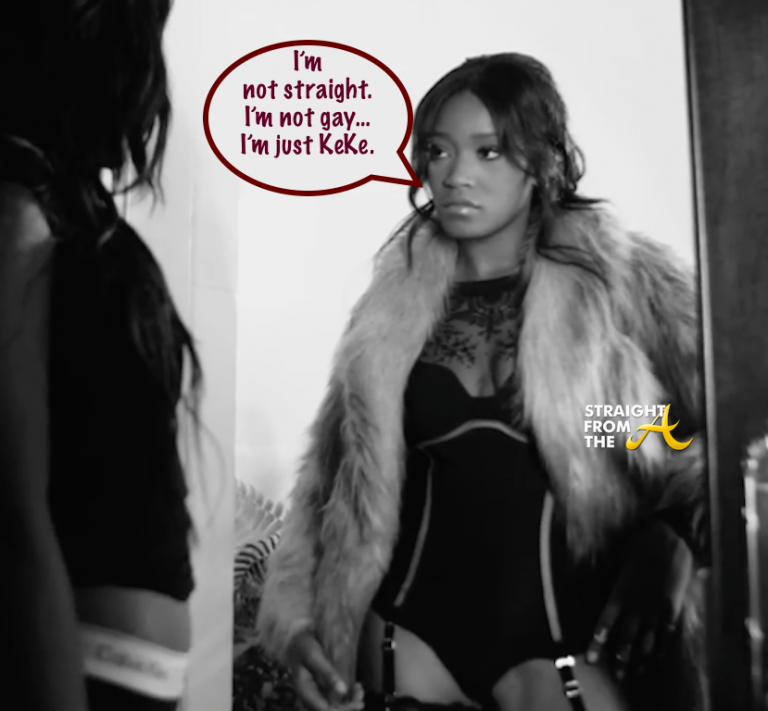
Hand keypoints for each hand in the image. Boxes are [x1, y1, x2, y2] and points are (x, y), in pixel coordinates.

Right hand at [286, 629, 364, 710]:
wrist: (295, 640)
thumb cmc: (302, 646)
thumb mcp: (313, 656)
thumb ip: (326, 673)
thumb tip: (343, 691)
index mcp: (306, 692)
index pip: (324, 710)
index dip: (342, 710)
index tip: (357, 702)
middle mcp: (311, 697)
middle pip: (331, 710)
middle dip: (349, 706)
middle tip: (360, 692)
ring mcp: (317, 693)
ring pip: (335, 707)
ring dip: (350, 702)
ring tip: (359, 689)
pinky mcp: (323, 688)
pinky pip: (336, 698)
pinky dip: (348, 695)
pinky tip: (355, 687)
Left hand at [586, 520, 692, 680]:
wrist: (671, 538)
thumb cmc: (639, 544)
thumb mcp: (618, 560)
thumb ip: (610, 580)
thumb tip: (595, 586)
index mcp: (620, 591)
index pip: (605, 623)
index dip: (597, 643)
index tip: (590, 659)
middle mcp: (638, 604)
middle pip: (627, 638)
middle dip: (620, 658)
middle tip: (616, 676)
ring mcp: (657, 608)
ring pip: (647, 640)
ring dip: (640, 658)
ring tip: (634, 673)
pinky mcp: (673, 608)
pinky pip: (667, 634)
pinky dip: (661, 648)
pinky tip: (656, 659)